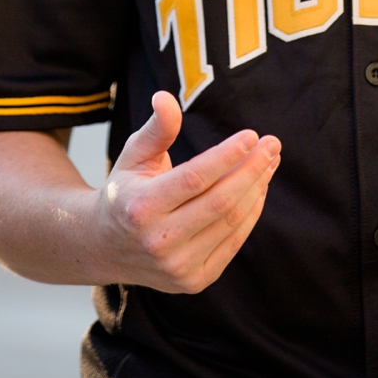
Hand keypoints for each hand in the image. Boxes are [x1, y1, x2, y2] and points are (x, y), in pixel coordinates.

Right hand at [90, 91, 279, 292]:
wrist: (105, 247)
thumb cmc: (125, 191)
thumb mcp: (132, 156)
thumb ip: (155, 129)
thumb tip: (166, 97)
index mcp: (139, 207)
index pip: (194, 179)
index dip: (226, 156)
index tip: (252, 135)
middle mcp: (158, 241)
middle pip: (220, 202)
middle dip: (252, 169)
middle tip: (272, 144)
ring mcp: (178, 266)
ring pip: (231, 222)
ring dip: (257, 189)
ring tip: (269, 162)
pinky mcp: (194, 280)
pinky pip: (233, 242)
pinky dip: (251, 214)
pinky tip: (258, 189)